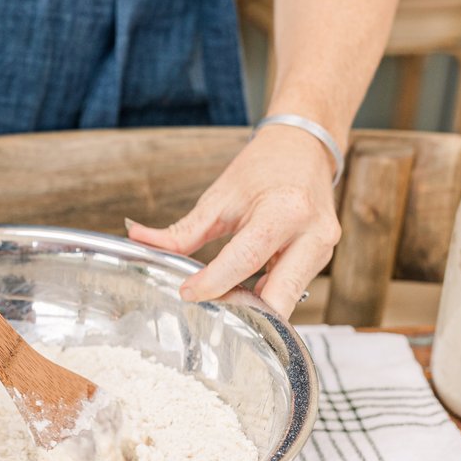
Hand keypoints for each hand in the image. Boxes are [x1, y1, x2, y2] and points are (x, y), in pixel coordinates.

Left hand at [126, 124, 341, 317]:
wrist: (304, 148)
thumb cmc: (264, 167)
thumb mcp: (220, 196)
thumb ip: (183, 230)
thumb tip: (139, 239)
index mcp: (285, 211)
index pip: (245, 259)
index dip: (213, 282)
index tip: (187, 292)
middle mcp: (312, 234)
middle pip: (279, 296)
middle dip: (245, 311)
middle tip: (210, 308)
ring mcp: (322, 249)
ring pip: (287, 299)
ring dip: (255, 305)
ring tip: (224, 295)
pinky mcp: (322, 258)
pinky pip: (292, 290)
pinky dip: (266, 295)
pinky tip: (245, 289)